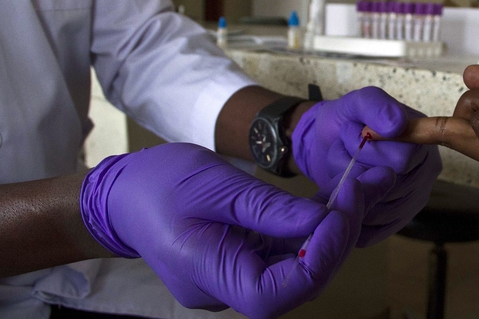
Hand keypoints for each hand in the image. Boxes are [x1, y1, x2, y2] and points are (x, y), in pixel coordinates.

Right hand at [80, 142, 394, 317]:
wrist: (122, 194)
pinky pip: (282, 255)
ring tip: (350, 195)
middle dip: (333, 242)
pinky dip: (307, 232)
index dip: (319, 257)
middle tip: (356, 194)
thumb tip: (323, 222)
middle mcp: (224, 290)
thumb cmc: (158, 184)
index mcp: (209, 275)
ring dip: (327, 236)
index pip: (278, 292)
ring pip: (294, 270)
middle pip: (295, 283)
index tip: (341, 210)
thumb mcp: (215, 185)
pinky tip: (326, 205)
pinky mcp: (241, 264)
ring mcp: (233, 280)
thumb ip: (269, 209)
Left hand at [292, 86, 441, 246]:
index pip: (402, 159)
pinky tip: (341, 195)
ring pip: (378, 211)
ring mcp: (411, 202)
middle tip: (342, 151)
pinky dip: (349, 214)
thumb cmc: (346, 121)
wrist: (326, 143)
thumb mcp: (357, 103)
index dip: (369, 149)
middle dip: (356, 169)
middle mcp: (425, 174)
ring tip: (340, 169)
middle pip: (390, 187)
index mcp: (423, 142)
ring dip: (348, 191)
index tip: (351, 132)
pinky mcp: (392, 223)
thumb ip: (376, 105)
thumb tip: (397, 124)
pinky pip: (371, 232)